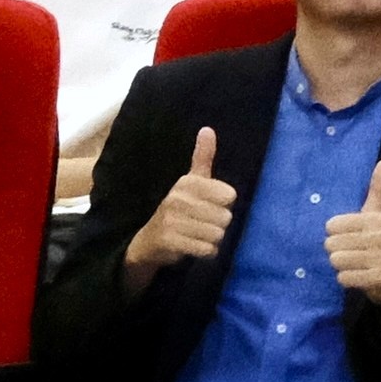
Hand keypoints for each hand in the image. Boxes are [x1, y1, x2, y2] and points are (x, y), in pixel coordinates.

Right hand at [125, 129, 237, 274]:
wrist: (150, 241)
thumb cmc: (179, 210)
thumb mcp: (191, 182)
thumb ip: (202, 157)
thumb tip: (207, 129)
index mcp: (187, 182)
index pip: (229, 195)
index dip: (224, 205)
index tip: (209, 206)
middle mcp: (177, 198)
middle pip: (226, 217)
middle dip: (219, 225)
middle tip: (202, 224)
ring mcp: (172, 220)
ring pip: (218, 234)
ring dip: (213, 240)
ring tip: (198, 236)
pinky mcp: (170, 241)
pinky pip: (207, 249)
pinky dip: (207, 252)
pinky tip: (195, 247)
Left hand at [324, 158, 380, 311]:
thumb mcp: (379, 214)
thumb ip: (378, 187)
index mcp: (377, 219)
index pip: (332, 225)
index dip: (335, 233)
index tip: (349, 237)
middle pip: (332, 244)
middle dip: (337, 251)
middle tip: (352, 253)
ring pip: (337, 261)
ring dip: (341, 266)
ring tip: (355, 265)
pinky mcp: (378, 278)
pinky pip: (344, 278)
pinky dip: (346, 279)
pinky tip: (358, 276)